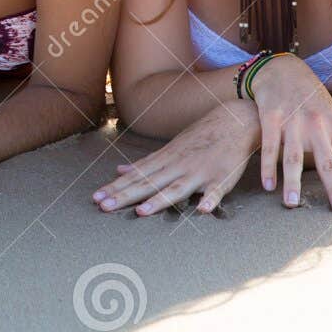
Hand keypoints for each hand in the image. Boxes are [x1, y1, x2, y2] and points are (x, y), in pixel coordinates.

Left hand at [93, 100, 259, 215]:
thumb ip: (146, 163)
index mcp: (165, 160)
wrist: (235, 120)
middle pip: (149, 183)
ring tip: (142, 211)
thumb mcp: (170, 147)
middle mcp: (178, 165)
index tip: (96, 198)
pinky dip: (210, 200)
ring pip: (177, 188)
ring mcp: (200, 172)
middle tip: (103, 206)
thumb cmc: (200, 136)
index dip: (116, 187)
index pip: (136, 176)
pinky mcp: (222, 178)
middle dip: (125, 195)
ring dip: (160, 200)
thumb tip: (119, 171)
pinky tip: (202, 210)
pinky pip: (216, 191)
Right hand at [252, 54, 331, 210]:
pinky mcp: (271, 116)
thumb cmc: (313, 99)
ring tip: (293, 204)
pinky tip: (268, 186)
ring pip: (294, 156)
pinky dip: (268, 166)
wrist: (282, 69)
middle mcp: (317, 124)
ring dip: (293, 181)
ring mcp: (293, 120)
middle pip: (327, 159)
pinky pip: (270, 145)